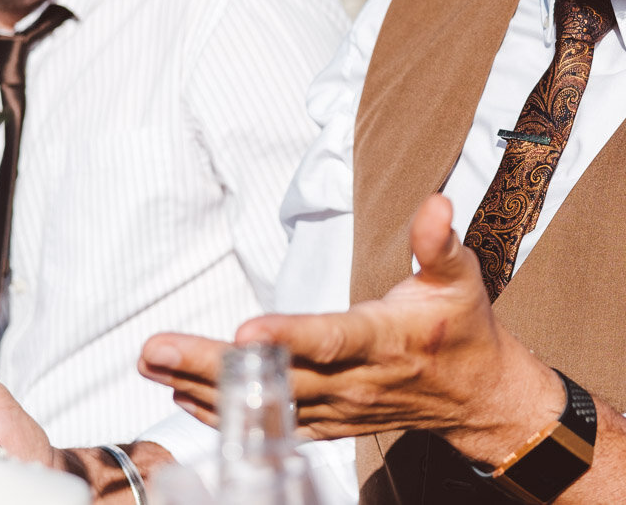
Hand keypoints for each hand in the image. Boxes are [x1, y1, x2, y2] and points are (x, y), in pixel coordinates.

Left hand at [140, 194, 562, 463]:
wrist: (476, 396)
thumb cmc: (461, 329)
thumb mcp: (460, 278)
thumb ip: (440, 243)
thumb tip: (435, 202)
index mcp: (384, 340)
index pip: (332, 340)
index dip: (288, 338)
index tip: (244, 331)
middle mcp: (354, 381)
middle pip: (276, 377)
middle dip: (213, 365)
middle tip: (157, 349)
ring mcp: (336, 408)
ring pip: (263, 403)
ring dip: (202, 386)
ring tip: (150, 364)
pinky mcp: (326, 422)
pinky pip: (267, 421)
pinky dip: (222, 410)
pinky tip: (179, 393)